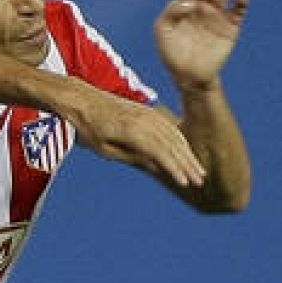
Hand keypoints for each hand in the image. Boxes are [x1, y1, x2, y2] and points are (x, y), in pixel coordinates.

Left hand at [69, 89, 205, 187]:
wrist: (82, 99)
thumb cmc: (89, 127)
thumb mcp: (105, 148)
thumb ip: (132, 157)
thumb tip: (156, 168)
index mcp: (133, 130)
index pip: (160, 152)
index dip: (174, 168)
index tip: (185, 183)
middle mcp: (144, 119)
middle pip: (172, 144)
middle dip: (187, 164)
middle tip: (199, 181)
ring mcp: (147, 113)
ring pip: (174, 135)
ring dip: (187, 154)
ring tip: (198, 170)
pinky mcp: (147, 111)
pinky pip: (169, 127)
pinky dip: (180, 141)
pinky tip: (186, 153)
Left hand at [155, 0, 248, 91]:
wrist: (189, 77)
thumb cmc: (173, 53)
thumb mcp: (163, 31)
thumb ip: (171, 12)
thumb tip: (190, 0)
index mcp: (186, 4)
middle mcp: (203, 6)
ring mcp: (217, 16)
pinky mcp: (231, 28)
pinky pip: (239, 12)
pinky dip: (241, 3)